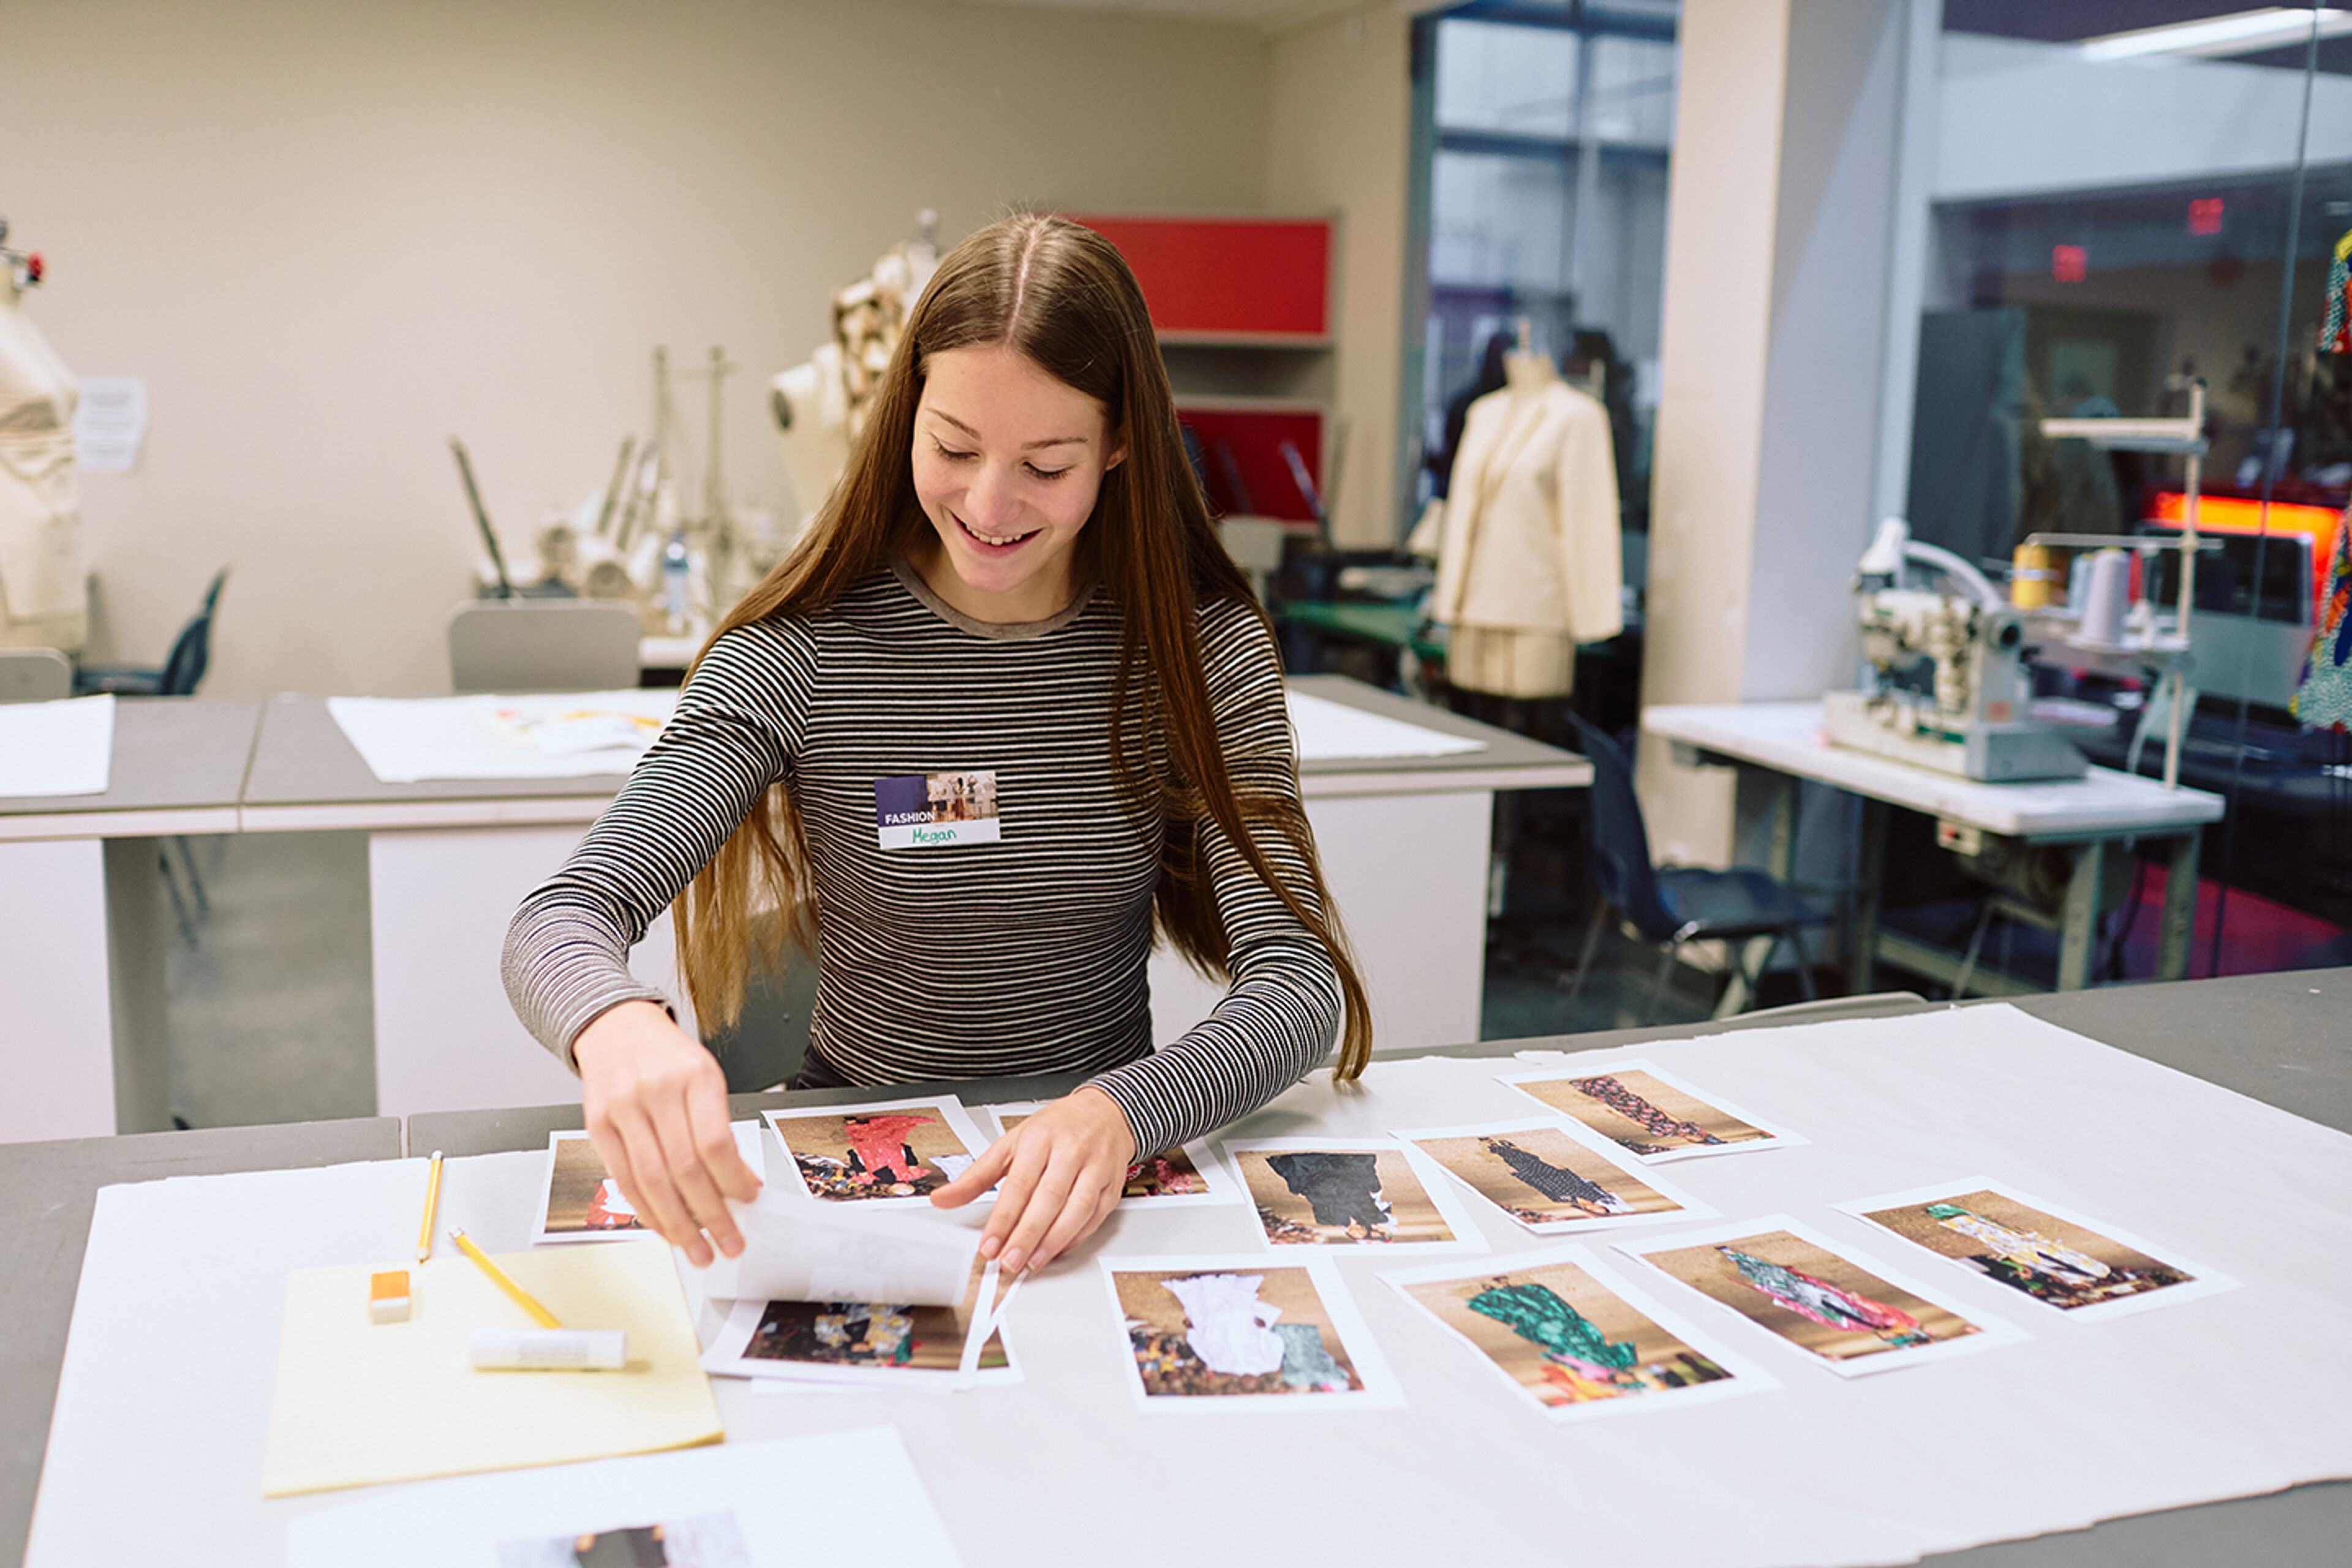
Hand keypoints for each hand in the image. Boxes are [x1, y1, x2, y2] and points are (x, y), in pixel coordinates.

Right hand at [574, 1000, 761, 1266]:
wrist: (615, 1027)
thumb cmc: (667, 1056)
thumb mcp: (705, 1076)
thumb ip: (720, 1126)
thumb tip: (741, 1182)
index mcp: (695, 1076)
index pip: (715, 1142)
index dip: (733, 1180)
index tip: (748, 1202)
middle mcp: (657, 1091)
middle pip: (685, 1168)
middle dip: (711, 1215)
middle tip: (729, 1243)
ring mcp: (623, 1108)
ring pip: (651, 1181)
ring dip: (678, 1224)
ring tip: (698, 1249)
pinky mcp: (597, 1124)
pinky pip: (623, 1179)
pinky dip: (645, 1210)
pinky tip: (664, 1227)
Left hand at [931, 1086, 1135, 1276]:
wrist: (1104, 1112)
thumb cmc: (1056, 1128)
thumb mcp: (1011, 1143)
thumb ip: (976, 1175)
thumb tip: (942, 1199)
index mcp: (1040, 1138)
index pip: (1019, 1184)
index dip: (1003, 1219)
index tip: (989, 1245)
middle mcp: (1070, 1151)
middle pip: (1048, 1199)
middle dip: (1027, 1235)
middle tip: (1008, 1262)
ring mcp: (1095, 1168)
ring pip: (1076, 1210)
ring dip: (1053, 1241)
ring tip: (1031, 1262)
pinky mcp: (1113, 1185)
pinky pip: (1094, 1216)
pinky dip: (1076, 1237)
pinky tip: (1057, 1250)